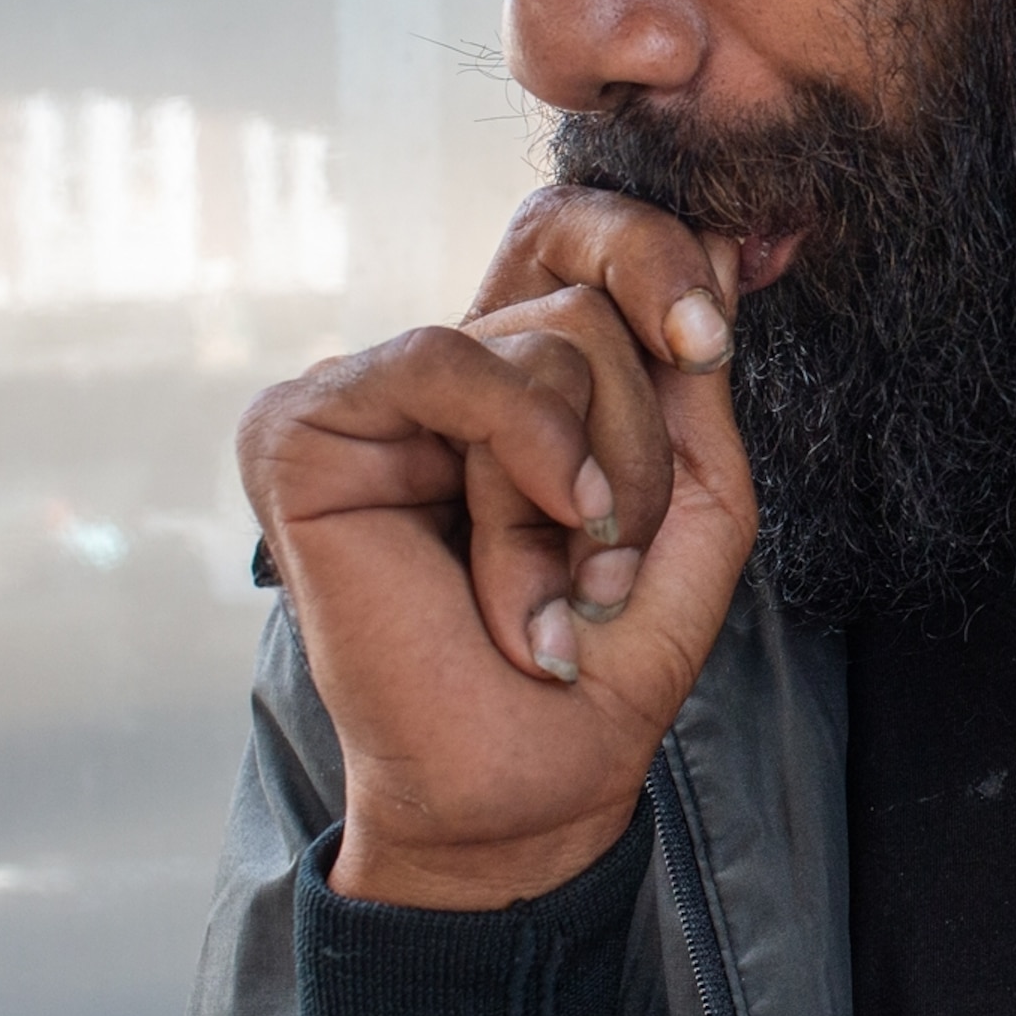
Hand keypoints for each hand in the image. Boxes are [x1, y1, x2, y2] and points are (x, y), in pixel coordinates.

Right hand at [238, 212, 756, 909]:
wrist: (530, 781)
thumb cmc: (604, 654)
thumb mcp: (695, 501)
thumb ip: (695, 379)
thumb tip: (712, 247)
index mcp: (517, 376)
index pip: (578, 234)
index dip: (660, 261)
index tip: (712, 341)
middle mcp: (440, 372)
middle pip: (588, 306)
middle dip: (637, 452)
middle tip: (604, 565)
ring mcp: (368, 394)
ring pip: (545, 341)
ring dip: (586, 486)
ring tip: (556, 587)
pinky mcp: (303, 427)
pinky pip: (445, 358)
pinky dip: (522, 448)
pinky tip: (539, 536)